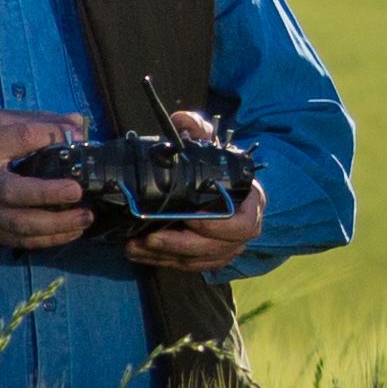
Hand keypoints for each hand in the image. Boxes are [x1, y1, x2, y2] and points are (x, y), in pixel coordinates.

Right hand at [0, 110, 98, 250]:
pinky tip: (71, 233)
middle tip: (79, 192)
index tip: (76, 136)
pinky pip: (21, 241)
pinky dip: (48, 241)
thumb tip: (76, 125)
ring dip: (57, 226)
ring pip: (22, 226)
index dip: (48, 135)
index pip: (17, 139)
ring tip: (86, 218)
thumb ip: (32, 123)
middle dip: (50, 195)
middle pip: (17, 193)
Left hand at [127, 108, 270, 271]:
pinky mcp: (209, 258)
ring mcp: (227, 248)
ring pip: (198, 261)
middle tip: (150, 237)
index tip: (189, 217)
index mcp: (250, 203)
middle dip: (180, 245)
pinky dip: (162, 262)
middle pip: (216, 248)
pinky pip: (188, 266)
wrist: (218, 183)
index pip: (243, 224)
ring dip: (166, 256)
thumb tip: (182, 121)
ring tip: (136, 246)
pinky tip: (139, 252)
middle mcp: (242, 231)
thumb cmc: (216, 164)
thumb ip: (197, 128)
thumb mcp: (209, 141)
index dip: (217, 225)